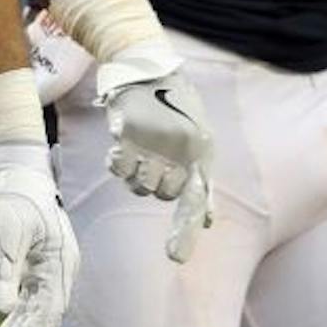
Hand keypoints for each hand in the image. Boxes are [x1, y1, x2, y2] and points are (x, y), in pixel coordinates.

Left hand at [0, 142, 79, 326]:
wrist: (20, 172)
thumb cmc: (16, 197)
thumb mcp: (7, 232)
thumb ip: (4, 271)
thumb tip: (2, 310)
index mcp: (60, 264)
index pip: (50, 313)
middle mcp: (58, 272)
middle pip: (43, 317)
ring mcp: (48, 271)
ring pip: (34, 312)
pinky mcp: (35, 267)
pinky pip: (27, 301)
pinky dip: (15, 319)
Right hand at [93, 41, 213, 262]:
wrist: (149, 68)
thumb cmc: (178, 110)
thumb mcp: (200, 142)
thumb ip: (201, 184)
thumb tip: (209, 223)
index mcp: (201, 153)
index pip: (194, 200)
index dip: (184, 231)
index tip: (175, 259)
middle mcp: (180, 148)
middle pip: (161, 194)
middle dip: (155, 186)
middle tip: (154, 162)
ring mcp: (153, 138)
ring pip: (137, 185)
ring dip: (135, 176)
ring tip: (138, 152)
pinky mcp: (128, 128)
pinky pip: (118, 168)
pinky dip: (117, 164)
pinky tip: (120, 147)